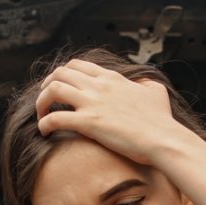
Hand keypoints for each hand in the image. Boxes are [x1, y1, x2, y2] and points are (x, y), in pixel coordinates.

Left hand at [34, 59, 185, 164]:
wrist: (163, 139)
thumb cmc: (161, 120)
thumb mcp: (155, 91)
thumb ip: (143, 83)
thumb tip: (140, 83)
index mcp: (112, 78)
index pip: (77, 65)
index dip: (62, 74)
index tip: (58, 87)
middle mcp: (99, 85)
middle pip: (60, 73)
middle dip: (46, 85)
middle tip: (45, 100)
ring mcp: (93, 103)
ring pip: (53, 90)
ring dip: (41, 102)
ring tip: (41, 115)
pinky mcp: (89, 123)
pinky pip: (55, 118)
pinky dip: (44, 124)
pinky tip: (44, 132)